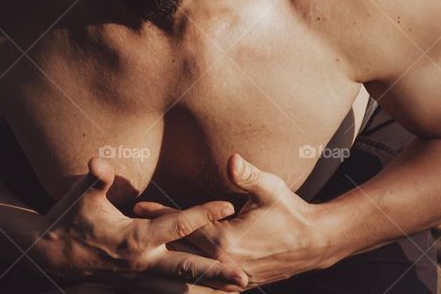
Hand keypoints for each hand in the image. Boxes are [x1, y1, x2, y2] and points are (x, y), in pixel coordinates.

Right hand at [29, 157, 248, 290]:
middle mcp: (141, 263)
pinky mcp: (135, 285)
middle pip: (187, 268)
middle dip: (216, 273)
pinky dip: (189, 292)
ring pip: (181, 286)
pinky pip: (168, 292)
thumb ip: (95, 179)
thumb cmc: (67, 219)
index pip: (176, 225)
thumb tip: (98, 162)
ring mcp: (139, 278)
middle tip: (245, 277)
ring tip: (237, 288)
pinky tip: (207, 293)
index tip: (227, 206)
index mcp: (133, 239)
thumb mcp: (80, 196)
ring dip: (208, 287)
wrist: (48, 253)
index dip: (203, 214)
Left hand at [134, 153, 332, 286]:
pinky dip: (186, 284)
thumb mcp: (269, 188)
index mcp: (225, 240)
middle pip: (179, 250)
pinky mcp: (236, 282)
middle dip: (153, 241)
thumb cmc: (290, 210)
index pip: (184, 224)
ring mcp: (229, 276)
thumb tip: (232, 159)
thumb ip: (247, 175)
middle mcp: (223, 262)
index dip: (160, 213)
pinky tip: (169, 284)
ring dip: (164, 268)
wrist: (314, 242)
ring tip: (137, 265)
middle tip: (126, 232)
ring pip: (188, 273)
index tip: (137, 205)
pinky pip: (204, 286)